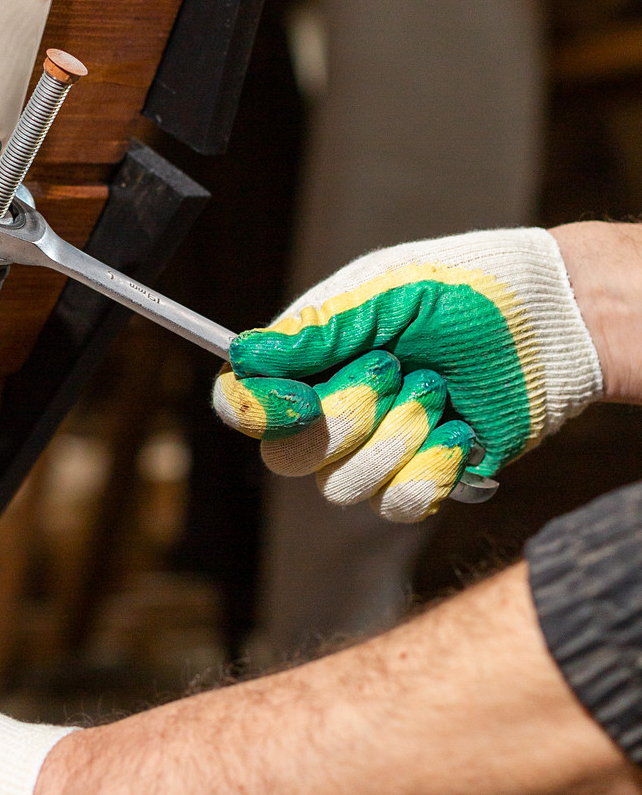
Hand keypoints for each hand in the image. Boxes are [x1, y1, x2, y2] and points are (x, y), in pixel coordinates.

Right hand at [213, 228, 600, 521]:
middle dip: (346, 416)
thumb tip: (242, 356)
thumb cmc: (468, 290)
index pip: (244, 402)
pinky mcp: (425, 477)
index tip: (299, 401)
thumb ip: (315, 330)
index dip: (257, 411)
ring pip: (343, 487)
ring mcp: (377, 448)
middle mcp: (332, 407)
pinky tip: (461, 430)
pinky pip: (399, 503)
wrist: (552, 325)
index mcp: (312, 356)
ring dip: (397, 436)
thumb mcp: (385, 293)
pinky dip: (432, 467)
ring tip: (439, 390)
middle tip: (395, 367)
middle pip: (289, 456)